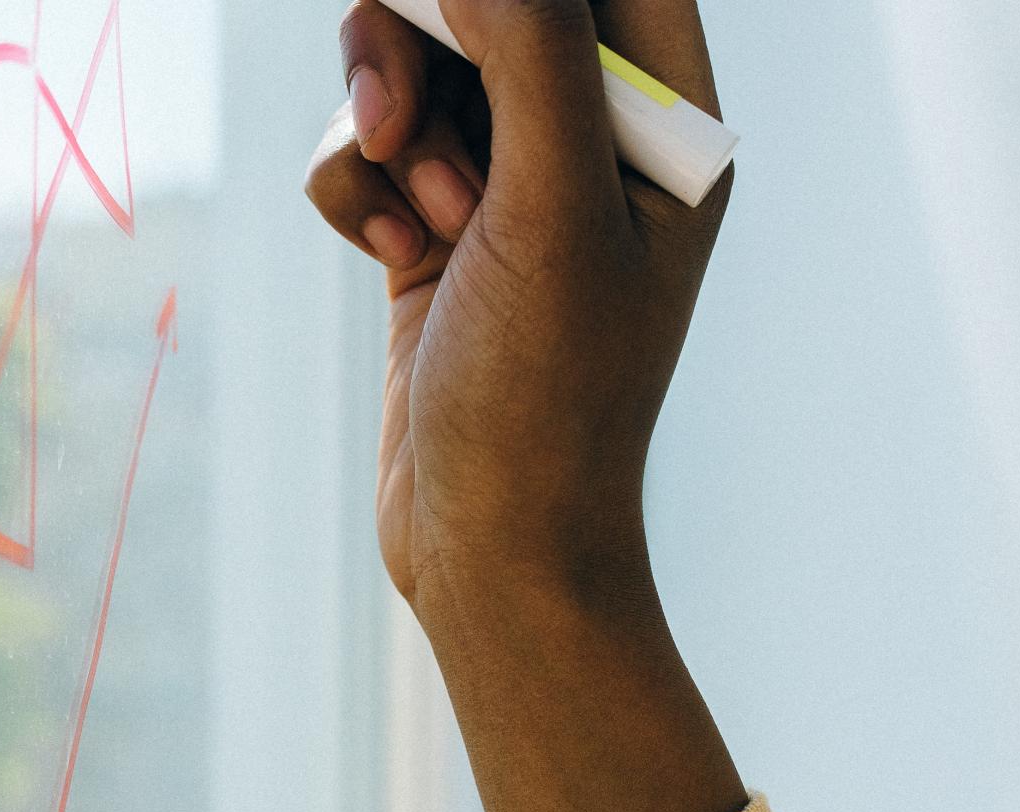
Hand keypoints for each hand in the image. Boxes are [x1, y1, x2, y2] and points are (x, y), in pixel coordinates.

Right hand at [304, 0, 746, 811]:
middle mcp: (586, 147)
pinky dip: (356, 193)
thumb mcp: (552, 213)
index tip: (448, 4)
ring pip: (409, 73)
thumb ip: (530, 55)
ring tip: (411, 214)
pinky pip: (363, 155)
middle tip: (399, 122)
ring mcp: (502, 193)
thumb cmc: (549, 400)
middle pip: (486, 9)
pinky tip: (386, 259)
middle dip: (424, 50)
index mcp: (663, 129)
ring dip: (384, 129)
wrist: (487, 549)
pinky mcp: (428, 238)